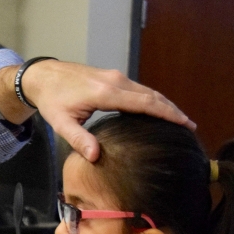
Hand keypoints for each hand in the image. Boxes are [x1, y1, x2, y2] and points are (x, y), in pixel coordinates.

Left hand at [0, 59, 194, 161]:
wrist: (43, 76)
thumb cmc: (52, 101)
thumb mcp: (61, 123)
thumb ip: (79, 139)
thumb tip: (96, 157)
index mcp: (107, 93)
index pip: (145, 103)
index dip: (167, 114)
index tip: (184, 124)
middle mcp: (116, 81)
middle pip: (152, 96)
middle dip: (172, 110)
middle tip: (189, 126)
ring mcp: (116, 77)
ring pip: (147, 91)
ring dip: (164, 104)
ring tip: (179, 120)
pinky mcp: (113, 77)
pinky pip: (138, 89)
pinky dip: (151, 100)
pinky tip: (157, 110)